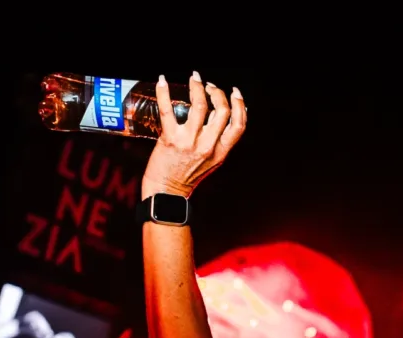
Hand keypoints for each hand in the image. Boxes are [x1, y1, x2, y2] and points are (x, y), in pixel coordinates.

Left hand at [142, 71, 246, 198]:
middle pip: (222, 111)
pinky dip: (164, 93)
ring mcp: (189, 142)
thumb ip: (218, 143)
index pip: (239, 125)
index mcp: (221, 152)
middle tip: (209, 86)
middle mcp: (208, 146)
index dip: (240, 104)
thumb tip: (220, 119)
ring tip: (194, 79)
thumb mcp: (211, 162)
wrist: (166, 192)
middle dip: (218, 92)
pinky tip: (162, 82)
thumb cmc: (186, 177)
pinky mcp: (170, 138)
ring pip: (200, 106)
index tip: (235, 92)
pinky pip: (167, 110)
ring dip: (198, 87)